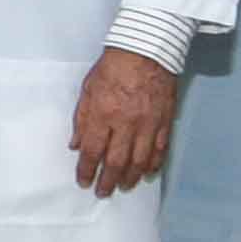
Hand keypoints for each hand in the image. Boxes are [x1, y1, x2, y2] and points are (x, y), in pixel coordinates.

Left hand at [68, 47, 181, 197]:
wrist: (147, 49)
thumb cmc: (113, 66)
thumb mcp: (88, 89)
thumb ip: (82, 119)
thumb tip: (76, 145)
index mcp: (104, 114)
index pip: (92, 151)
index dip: (86, 170)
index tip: (83, 181)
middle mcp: (126, 124)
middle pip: (116, 162)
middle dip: (107, 181)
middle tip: (103, 192)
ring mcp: (148, 124)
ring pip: (140, 161)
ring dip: (130, 177)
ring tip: (124, 186)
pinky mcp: (165, 120)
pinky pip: (160, 149)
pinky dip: (154, 164)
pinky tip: (148, 173)